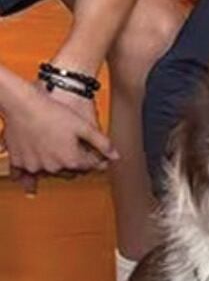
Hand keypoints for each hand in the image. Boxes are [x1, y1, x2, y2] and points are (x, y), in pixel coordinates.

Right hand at [2, 81, 116, 195]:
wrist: (23, 105)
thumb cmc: (52, 112)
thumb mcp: (84, 126)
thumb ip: (102, 143)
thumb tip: (116, 156)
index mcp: (72, 160)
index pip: (89, 166)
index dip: (94, 158)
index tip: (95, 153)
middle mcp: (54, 167)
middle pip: (71, 170)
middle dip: (76, 162)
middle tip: (76, 148)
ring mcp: (36, 166)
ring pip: (51, 171)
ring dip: (57, 164)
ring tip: (58, 149)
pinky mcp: (20, 162)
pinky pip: (28, 172)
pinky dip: (33, 172)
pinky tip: (34, 175)